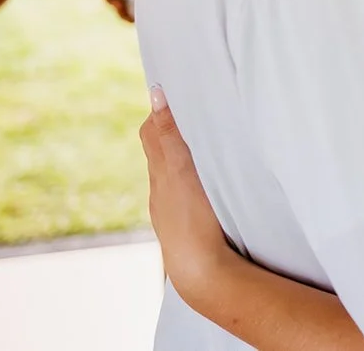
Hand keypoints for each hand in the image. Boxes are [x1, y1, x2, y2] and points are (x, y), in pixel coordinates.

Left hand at [140, 87, 231, 299]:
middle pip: (160, 151)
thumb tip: (157, 93)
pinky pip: (186, 194)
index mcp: (161, 171)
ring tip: (208, 141)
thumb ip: (171, 132)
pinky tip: (211, 182)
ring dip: (186, 156)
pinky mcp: (188, 225)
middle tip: (195, 109)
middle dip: (173, 129)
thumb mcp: (182, 168)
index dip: (161, 111)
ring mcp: (174, 210)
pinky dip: (194, 180)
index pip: (152, 131)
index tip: (178, 92)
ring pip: (175, 174)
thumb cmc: (194, 218)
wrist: (203, 272)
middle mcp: (162, 190)